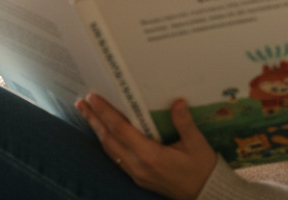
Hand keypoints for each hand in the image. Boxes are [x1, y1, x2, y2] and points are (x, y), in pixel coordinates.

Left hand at [76, 92, 217, 199]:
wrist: (206, 196)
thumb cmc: (202, 169)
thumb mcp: (197, 144)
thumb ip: (185, 123)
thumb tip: (178, 102)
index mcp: (151, 156)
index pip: (121, 130)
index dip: (105, 113)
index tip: (93, 98)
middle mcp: (139, 166)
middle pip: (109, 140)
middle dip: (94, 120)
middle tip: (81, 102)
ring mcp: (137, 174)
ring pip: (110, 150)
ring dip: (97, 131)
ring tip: (87, 114)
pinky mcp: (138, 178)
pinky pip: (116, 158)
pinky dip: (107, 143)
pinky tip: (104, 134)